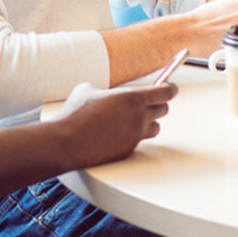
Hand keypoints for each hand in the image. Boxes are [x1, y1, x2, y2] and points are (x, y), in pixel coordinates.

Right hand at [53, 82, 176, 167]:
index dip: (170, 88)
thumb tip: (103, 92)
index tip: (170, 87)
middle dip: (159, 104)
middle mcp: (139, 117)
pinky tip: (118, 132)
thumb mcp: (87, 90)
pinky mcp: (129, 150)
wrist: (67, 142)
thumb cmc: (75, 115)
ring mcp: (135, 135)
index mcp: (132, 97)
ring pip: (155, 127)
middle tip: (150, 101)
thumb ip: (103, 89)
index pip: (166, 92)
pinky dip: (134, 135)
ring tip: (134, 118)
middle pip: (164, 109)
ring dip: (149, 121)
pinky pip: (139, 140)